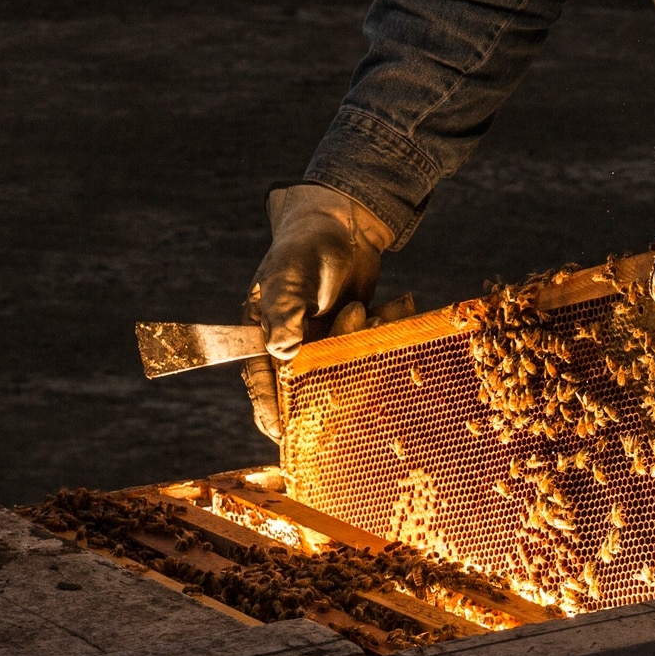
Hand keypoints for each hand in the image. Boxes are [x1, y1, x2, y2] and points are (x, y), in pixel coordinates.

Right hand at [243, 184, 390, 442]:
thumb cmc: (305, 243)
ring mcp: (324, 340)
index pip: (261, 378)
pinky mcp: (353, 334)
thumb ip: (284, 310)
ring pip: (344, 367)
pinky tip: (393, 306)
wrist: (345, 220)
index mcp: (263, 330)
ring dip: (362, 345)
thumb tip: (281, 352)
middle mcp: (293, 341)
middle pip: (307, 381)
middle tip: (349, 374)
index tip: (279, 435)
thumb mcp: (289, 273)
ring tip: (365, 309)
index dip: (269, 408)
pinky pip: (369, 349)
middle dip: (333, 376)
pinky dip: (385, 332)